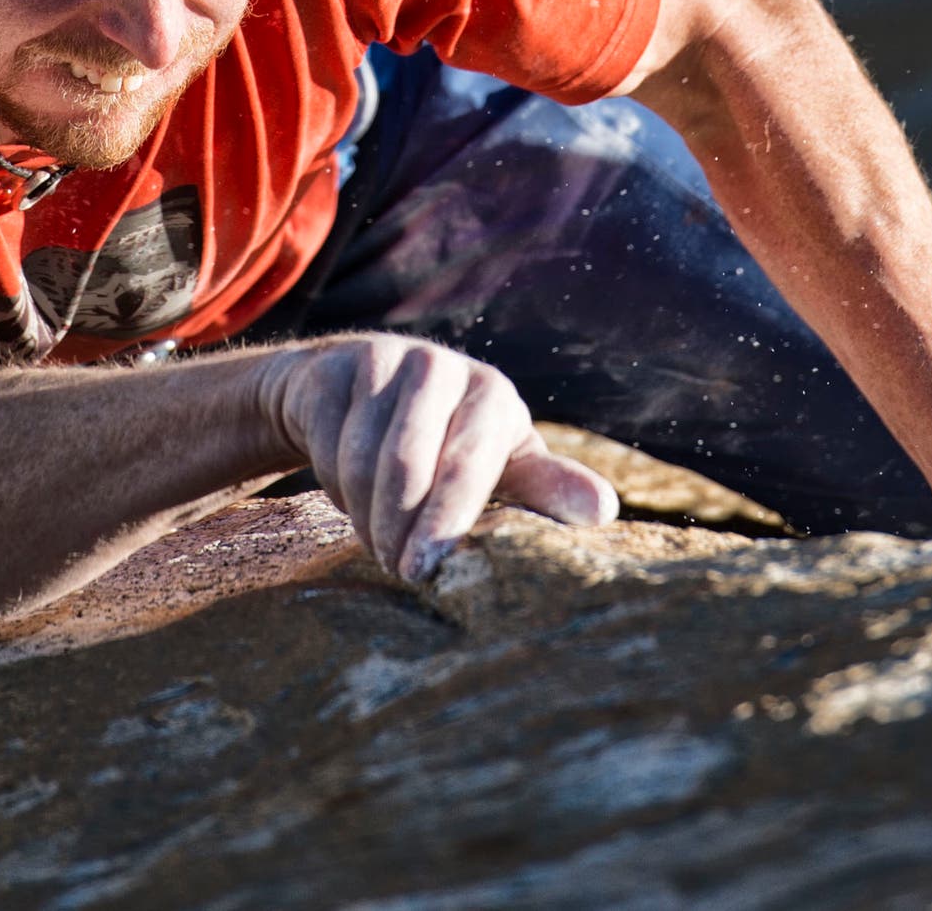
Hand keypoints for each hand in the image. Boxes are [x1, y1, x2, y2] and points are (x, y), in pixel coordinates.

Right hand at [257, 335, 618, 581]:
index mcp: (492, 396)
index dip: (446, 519)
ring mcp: (383, 361)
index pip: (471, 462)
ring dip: (363, 514)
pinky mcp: (333, 368)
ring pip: (359, 461)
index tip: (423, 570)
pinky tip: (349, 496)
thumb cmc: (449, 441)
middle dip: (397, 528)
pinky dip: (331, 483)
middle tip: (397, 571)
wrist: (363, 390)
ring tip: (378, 542)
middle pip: (407, 464)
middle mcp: (440, 368)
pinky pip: (325, 445)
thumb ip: (548, 487)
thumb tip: (607, 511)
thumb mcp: (500, 464)